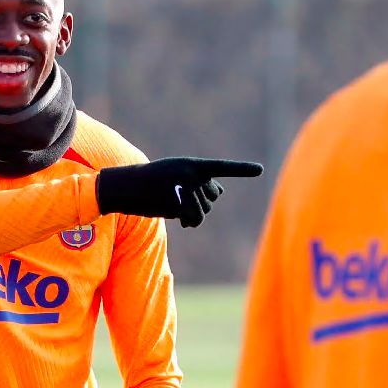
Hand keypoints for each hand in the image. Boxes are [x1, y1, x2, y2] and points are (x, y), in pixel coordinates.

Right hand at [97, 157, 263, 227]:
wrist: (128, 186)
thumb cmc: (152, 181)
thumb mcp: (176, 174)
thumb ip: (198, 179)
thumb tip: (221, 192)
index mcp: (193, 165)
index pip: (222, 168)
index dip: (242, 169)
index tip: (260, 169)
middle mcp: (192, 175)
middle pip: (213, 197)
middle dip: (201, 203)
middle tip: (181, 199)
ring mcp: (186, 189)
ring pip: (205, 211)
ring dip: (194, 216)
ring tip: (178, 210)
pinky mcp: (179, 203)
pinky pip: (194, 220)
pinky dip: (189, 222)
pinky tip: (180, 221)